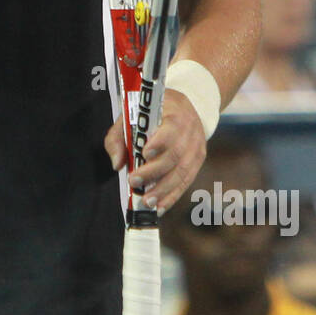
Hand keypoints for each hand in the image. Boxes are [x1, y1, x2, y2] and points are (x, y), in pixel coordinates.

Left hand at [103, 88, 206, 215]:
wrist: (185, 107)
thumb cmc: (152, 113)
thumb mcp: (132, 115)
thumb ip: (118, 137)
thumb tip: (117, 164)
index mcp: (174, 113)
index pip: (170, 129)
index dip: (159, 142)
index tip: (144, 153)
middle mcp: (190, 131)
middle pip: (175, 155)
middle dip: (154, 172)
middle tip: (134, 182)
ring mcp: (196, 147)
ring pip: (182, 172)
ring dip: (164, 190)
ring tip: (147, 202)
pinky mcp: (198, 160)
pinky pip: (187, 181)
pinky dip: (172, 196)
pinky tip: (160, 207)